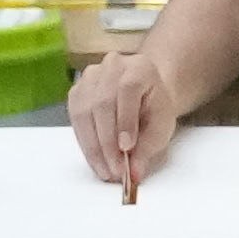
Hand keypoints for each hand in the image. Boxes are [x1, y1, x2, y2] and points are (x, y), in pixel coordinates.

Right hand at [66, 40, 182, 190]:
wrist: (143, 97)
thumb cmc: (154, 109)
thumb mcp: (162, 126)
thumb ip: (149, 147)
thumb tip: (135, 171)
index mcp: (139, 67)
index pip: (128, 90)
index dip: (125, 120)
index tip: (126, 148)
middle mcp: (112, 66)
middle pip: (103, 103)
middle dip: (108, 142)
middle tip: (116, 170)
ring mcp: (90, 77)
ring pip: (85, 112)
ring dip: (94, 147)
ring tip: (106, 171)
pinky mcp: (77, 91)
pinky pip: (76, 119)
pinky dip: (85, 143)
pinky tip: (95, 160)